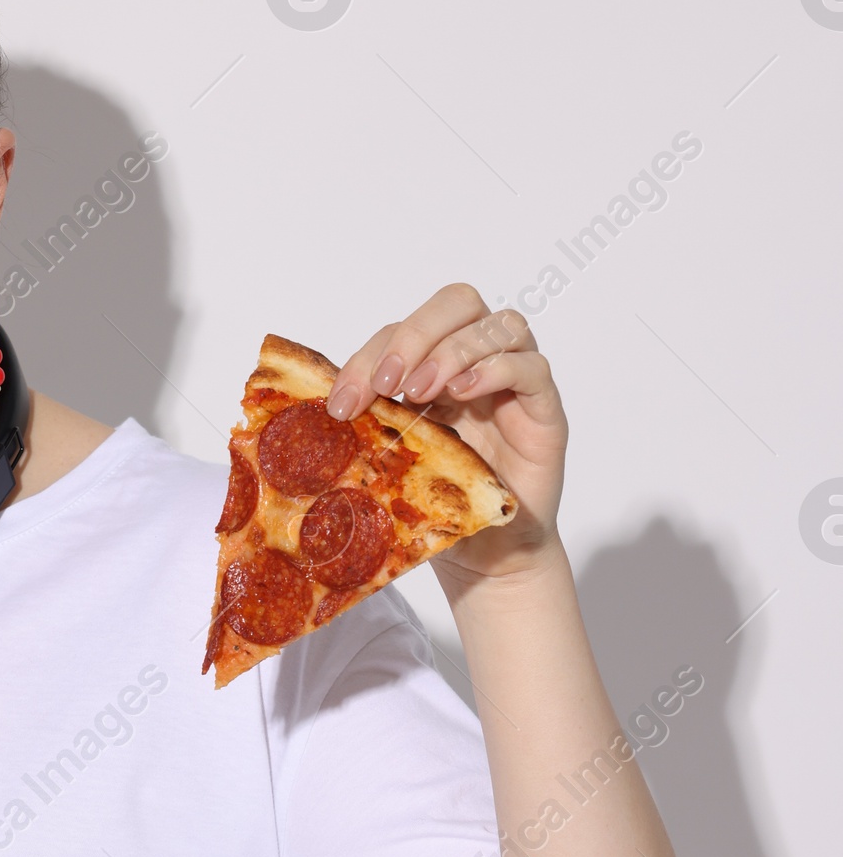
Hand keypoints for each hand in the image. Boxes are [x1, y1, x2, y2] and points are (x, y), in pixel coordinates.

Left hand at [327, 284, 565, 595]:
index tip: (343, 402)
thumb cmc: (441, 502)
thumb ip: (368, 426)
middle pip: (458, 303)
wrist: (486, 554)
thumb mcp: (391, 459)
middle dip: (414, 335)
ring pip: (498, 325)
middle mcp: (476, 363)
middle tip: (388, 382)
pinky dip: (495, 368)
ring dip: (452, 350)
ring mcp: (513, 383)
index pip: (403, 331)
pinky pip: (532, 366)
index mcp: (434, 367)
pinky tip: (463, 393)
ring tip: (422, 391)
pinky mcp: (544, 409)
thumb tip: (313, 416)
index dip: (368, 356)